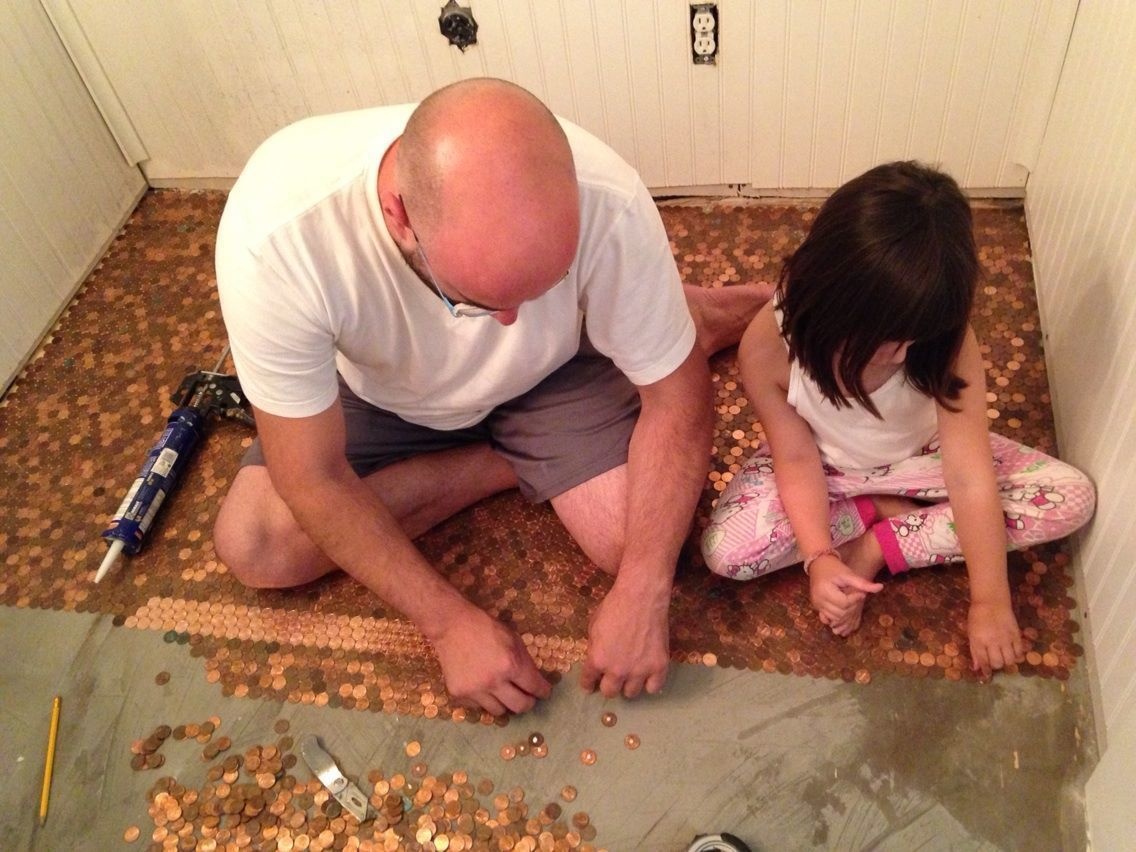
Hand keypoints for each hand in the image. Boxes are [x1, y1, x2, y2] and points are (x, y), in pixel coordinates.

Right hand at [431, 608, 550, 715]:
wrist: (452, 626)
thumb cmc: (486, 628)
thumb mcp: (513, 639)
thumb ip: (524, 661)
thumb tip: (534, 681)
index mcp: (511, 665)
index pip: (534, 687)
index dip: (543, 691)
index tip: (544, 693)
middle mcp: (494, 682)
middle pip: (520, 707)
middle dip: (528, 702)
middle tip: (527, 697)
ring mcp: (475, 691)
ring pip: (499, 711)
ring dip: (505, 703)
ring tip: (503, 693)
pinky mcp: (459, 695)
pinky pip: (478, 707)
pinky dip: (484, 700)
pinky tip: (482, 687)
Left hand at [580, 580, 670, 698]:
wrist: (641, 596)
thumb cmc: (614, 606)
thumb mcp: (593, 626)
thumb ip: (594, 648)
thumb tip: (596, 660)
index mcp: (597, 660)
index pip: (588, 682)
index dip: (588, 683)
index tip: (590, 684)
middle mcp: (617, 671)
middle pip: (609, 692)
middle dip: (609, 685)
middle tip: (613, 677)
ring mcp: (639, 671)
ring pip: (631, 693)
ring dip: (629, 685)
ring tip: (631, 676)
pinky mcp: (659, 667)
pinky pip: (654, 688)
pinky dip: (650, 684)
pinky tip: (648, 676)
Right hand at [808, 555, 883, 636]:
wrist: (819, 564)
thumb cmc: (834, 568)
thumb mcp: (848, 574)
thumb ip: (862, 583)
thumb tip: (881, 587)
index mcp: (825, 590)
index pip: (844, 603)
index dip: (855, 600)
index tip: (861, 592)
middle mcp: (819, 600)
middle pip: (840, 613)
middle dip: (852, 607)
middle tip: (856, 597)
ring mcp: (817, 605)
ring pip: (836, 618)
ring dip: (846, 613)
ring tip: (849, 600)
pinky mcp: (817, 607)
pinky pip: (828, 619)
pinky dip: (836, 616)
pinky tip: (842, 607)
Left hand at [968, 600, 1024, 678]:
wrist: (992, 601)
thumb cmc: (977, 616)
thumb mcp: (971, 633)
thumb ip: (974, 651)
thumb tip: (977, 668)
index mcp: (979, 641)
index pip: (983, 661)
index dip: (986, 670)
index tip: (987, 674)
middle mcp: (993, 641)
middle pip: (998, 663)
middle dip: (996, 665)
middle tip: (995, 661)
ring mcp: (1006, 638)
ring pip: (1010, 660)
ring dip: (1007, 662)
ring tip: (1004, 657)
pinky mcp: (1016, 635)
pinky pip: (1019, 652)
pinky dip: (1017, 656)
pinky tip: (1013, 653)